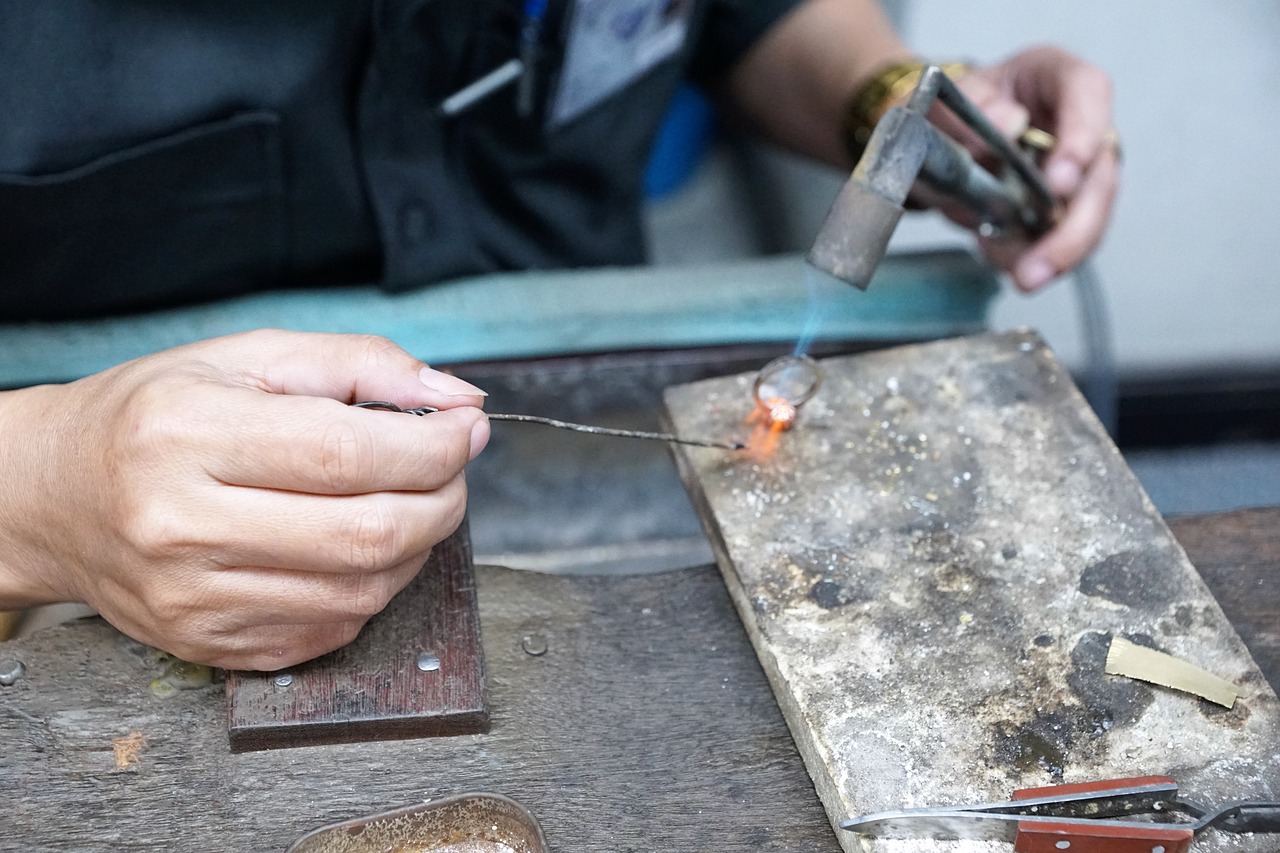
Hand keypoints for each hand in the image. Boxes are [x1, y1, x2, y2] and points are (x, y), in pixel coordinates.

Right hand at [0, 330, 489, 669]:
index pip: (346, 452)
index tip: (468, 428)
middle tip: (452, 470)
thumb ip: (359, 365)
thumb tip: (456, 397)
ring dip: (417, 547)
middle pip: (366, 533)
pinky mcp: (208, 645)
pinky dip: (373, 587)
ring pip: (361, 590)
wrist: (54, 498)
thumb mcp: (246, 357)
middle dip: (443, 499)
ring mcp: (192, 598)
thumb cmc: (154, 415)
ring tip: (410, 503)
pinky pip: (332, 629)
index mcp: (186, 432)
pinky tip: (361, 548)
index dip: (433, 445)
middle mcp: (181, 524)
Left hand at [954, 46, 1119, 290]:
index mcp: (1053, 78)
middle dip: (1074, 225)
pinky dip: (1036, 256)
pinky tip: (1010, 264)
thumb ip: (965, 110)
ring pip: (1090, 214)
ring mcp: (1077, 167)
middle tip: (1042, 261)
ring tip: (1025, 277)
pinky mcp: (1063, 205)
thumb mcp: (942, 102)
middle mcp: (1077, 122)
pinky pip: (1061, 237)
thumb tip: (1008, 122)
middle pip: (1099, 172)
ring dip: (1061, 253)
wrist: (943, 137)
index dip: (1082, 136)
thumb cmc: (953, 107)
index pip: (1087, 92)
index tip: (1060, 181)